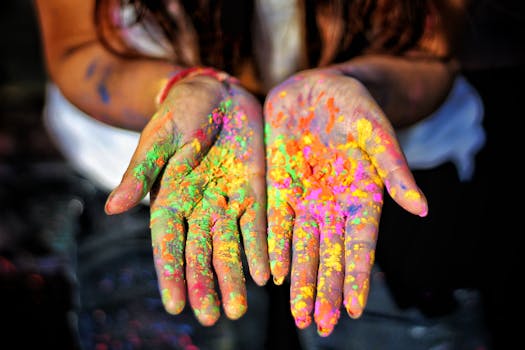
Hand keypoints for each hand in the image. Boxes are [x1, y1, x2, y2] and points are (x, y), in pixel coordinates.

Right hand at [105, 75, 268, 324]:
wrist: (217, 93)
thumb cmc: (181, 113)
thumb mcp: (158, 137)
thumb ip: (140, 172)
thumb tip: (112, 209)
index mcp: (168, 198)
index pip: (167, 243)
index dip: (171, 272)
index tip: (176, 304)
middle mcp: (198, 207)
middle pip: (199, 252)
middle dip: (204, 284)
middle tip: (209, 318)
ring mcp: (227, 202)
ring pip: (230, 246)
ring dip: (234, 277)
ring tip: (238, 309)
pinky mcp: (254, 192)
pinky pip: (259, 225)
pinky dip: (262, 249)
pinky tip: (267, 275)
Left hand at [264, 69, 427, 335]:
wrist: (313, 88)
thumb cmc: (352, 105)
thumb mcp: (375, 133)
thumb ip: (394, 168)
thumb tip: (422, 209)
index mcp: (361, 195)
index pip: (360, 244)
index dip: (357, 276)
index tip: (353, 309)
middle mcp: (332, 204)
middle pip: (330, 255)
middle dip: (326, 290)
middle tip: (321, 326)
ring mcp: (304, 198)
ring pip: (303, 247)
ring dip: (301, 280)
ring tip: (299, 315)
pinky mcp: (278, 187)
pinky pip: (277, 224)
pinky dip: (276, 249)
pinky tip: (274, 275)